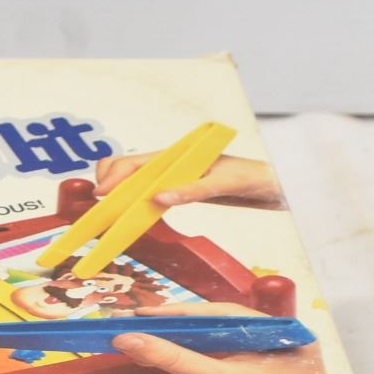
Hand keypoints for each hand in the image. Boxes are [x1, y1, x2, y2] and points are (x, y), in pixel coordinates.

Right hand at [95, 152, 284, 209]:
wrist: (277, 184)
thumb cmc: (256, 177)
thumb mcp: (226, 183)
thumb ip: (193, 190)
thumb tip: (158, 198)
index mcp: (180, 155)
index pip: (135, 162)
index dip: (114, 177)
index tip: (100, 195)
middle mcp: (173, 163)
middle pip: (127, 168)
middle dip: (108, 183)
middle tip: (96, 209)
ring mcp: (175, 176)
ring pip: (135, 182)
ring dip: (119, 195)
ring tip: (104, 215)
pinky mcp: (181, 189)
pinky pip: (149, 195)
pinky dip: (135, 205)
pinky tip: (129, 218)